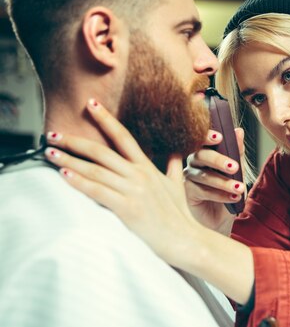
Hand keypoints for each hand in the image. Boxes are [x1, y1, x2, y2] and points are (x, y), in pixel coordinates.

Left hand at [44, 99, 204, 265]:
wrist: (185, 239)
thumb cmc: (179, 215)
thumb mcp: (177, 185)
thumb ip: (172, 166)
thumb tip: (176, 152)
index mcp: (147, 167)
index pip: (123, 136)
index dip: (106, 119)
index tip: (90, 104)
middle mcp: (138, 174)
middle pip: (101, 151)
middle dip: (75, 141)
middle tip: (53, 133)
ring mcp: (133, 190)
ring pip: (95, 170)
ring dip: (69, 160)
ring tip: (50, 152)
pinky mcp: (127, 208)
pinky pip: (98, 191)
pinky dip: (80, 182)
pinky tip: (64, 175)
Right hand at [184, 128, 245, 234]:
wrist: (222, 220)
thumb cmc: (228, 193)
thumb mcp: (237, 173)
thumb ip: (237, 153)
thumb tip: (239, 131)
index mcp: (206, 152)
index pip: (203, 139)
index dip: (208, 136)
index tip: (220, 137)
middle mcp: (194, 162)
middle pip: (201, 155)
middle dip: (219, 160)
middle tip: (234, 167)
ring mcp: (188, 177)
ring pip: (204, 175)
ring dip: (224, 182)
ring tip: (240, 188)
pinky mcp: (186, 193)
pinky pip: (202, 191)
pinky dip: (219, 195)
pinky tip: (233, 198)